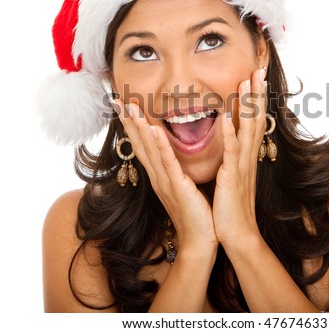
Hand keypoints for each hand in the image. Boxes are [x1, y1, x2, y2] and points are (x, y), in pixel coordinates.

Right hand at [113, 99, 217, 253]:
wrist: (200, 240)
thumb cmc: (195, 213)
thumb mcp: (183, 185)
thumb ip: (176, 169)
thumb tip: (174, 152)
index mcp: (160, 175)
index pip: (143, 146)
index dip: (133, 125)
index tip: (124, 106)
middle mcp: (158, 177)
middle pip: (140, 144)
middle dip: (129, 121)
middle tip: (118, 99)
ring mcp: (165, 182)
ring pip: (150, 150)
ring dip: (139, 128)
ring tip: (130, 107)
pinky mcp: (178, 188)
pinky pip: (168, 164)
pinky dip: (160, 147)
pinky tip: (153, 131)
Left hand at [212, 68, 266, 247]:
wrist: (237, 234)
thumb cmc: (232, 206)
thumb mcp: (234, 176)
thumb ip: (234, 157)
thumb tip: (232, 141)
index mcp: (246, 156)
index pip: (253, 121)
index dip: (255, 99)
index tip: (255, 77)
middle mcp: (248, 157)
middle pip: (256, 119)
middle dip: (257, 93)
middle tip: (259, 69)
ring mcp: (242, 165)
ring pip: (248, 129)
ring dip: (248, 104)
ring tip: (248, 81)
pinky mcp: (232, 177)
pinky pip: (231, 151)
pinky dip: (230, 132)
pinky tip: (226, 115)